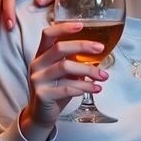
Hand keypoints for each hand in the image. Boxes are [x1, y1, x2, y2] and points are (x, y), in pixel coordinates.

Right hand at [20, 22, 108, 140]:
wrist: (41, 115)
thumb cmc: (56, 89)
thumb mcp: (64, 73)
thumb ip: (74, 61)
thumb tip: (99, 52)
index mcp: (41, 54)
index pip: (48, 34)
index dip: (63, 28)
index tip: (81, 25)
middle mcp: (37, 64)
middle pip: (59, 48)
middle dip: (83, 46)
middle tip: (101, 48)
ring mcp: (37, 79)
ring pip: (65, 67)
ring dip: (88, 71)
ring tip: (103, 76)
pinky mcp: (42, 94)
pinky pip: (66, 88)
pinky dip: (84, 87)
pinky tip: (95, 88)